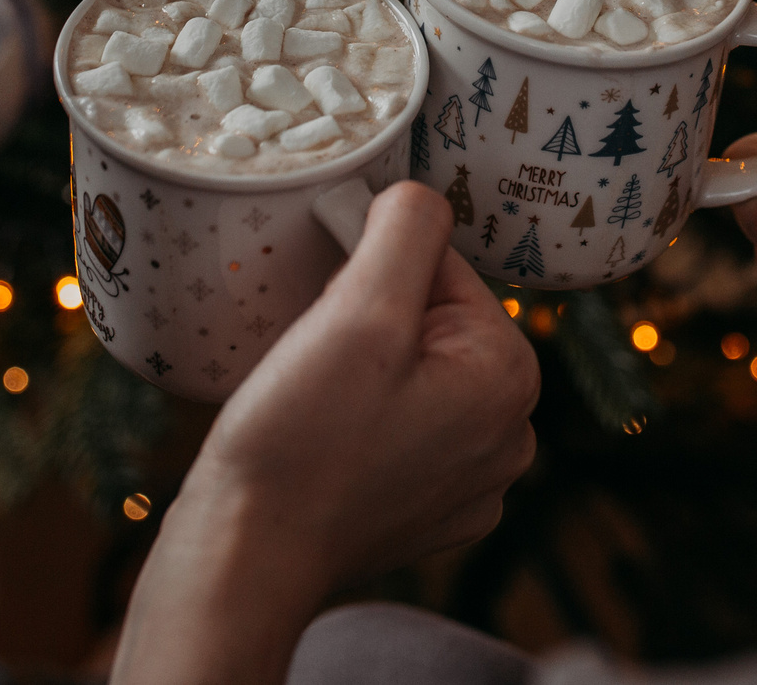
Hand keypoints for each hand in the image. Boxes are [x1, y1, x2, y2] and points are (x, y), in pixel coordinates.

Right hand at [112, 182, 539, 684]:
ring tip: (313, 400)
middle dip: (366, 319)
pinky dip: (356, 420)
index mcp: (510, 378)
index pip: (441, 266)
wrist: (246, 560)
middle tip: (316, 361)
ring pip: (409, 370)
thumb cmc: (299, 441)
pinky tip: (322, 443)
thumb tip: (416, 195)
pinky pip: (397, 426)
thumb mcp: (359, 310)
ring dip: (358, 366)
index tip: (328, 314)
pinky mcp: (425, 513)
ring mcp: (469, 483)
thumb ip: (405, 230)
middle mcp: (509, 436)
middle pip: (429, 318)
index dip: (371, 272)